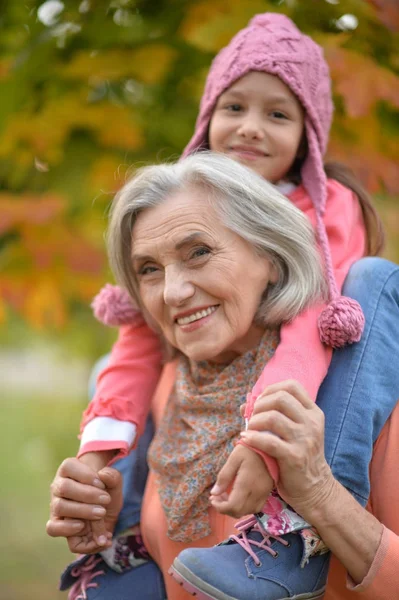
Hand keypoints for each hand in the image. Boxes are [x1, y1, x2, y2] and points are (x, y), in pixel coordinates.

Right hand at [46, 457, 122, 553]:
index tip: (102, 484)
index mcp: (68, 470)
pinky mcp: (56, 524)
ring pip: (59, 506)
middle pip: (64, 487)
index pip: (68, 466)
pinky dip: (66, 528)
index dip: (86, 475)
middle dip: (88, 494)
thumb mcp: (114, 483)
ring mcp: (55, 505)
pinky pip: (52, 528)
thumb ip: (112, 476)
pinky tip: (82, 526)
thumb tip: (103, 475)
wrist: (105, 513)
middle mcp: (58, 486)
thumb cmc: (106, 492)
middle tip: (106, 500)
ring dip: (82, 510)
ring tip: (101, 513)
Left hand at [210, 444, 273, 518]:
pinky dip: (245, 506)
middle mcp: (257, 493)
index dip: (220, 507)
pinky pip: (256, 507)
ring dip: (235, 508)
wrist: (270, 444)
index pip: (233, 507)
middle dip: (225, 509)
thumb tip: (214, 493)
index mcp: (247, 484)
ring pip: (248, 511)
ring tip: (226, 496)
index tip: (212, 498)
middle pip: (239, 512)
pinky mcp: (268, 492)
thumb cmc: (249, 449)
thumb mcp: (234, 458)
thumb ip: (224, 476)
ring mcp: (264, 493)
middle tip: (217, 497)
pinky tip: (239, 496)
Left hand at [240, 380, 334, 521]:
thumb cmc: (299, 456)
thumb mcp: (296, 432)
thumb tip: (244, 404)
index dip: (271, 389)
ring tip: (249, 428)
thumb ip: (275, 415)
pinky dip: (253, 438)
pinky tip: (245, 439)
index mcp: (313, 413)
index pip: (292, 386)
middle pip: (281, 398)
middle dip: (260, 404)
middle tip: (253, 416)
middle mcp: (311, 423)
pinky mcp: (295, 457)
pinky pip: (269, 441)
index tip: (260, 402)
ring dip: (255, 421)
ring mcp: (305, 440)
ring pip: (273, 417)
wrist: (314, 488)